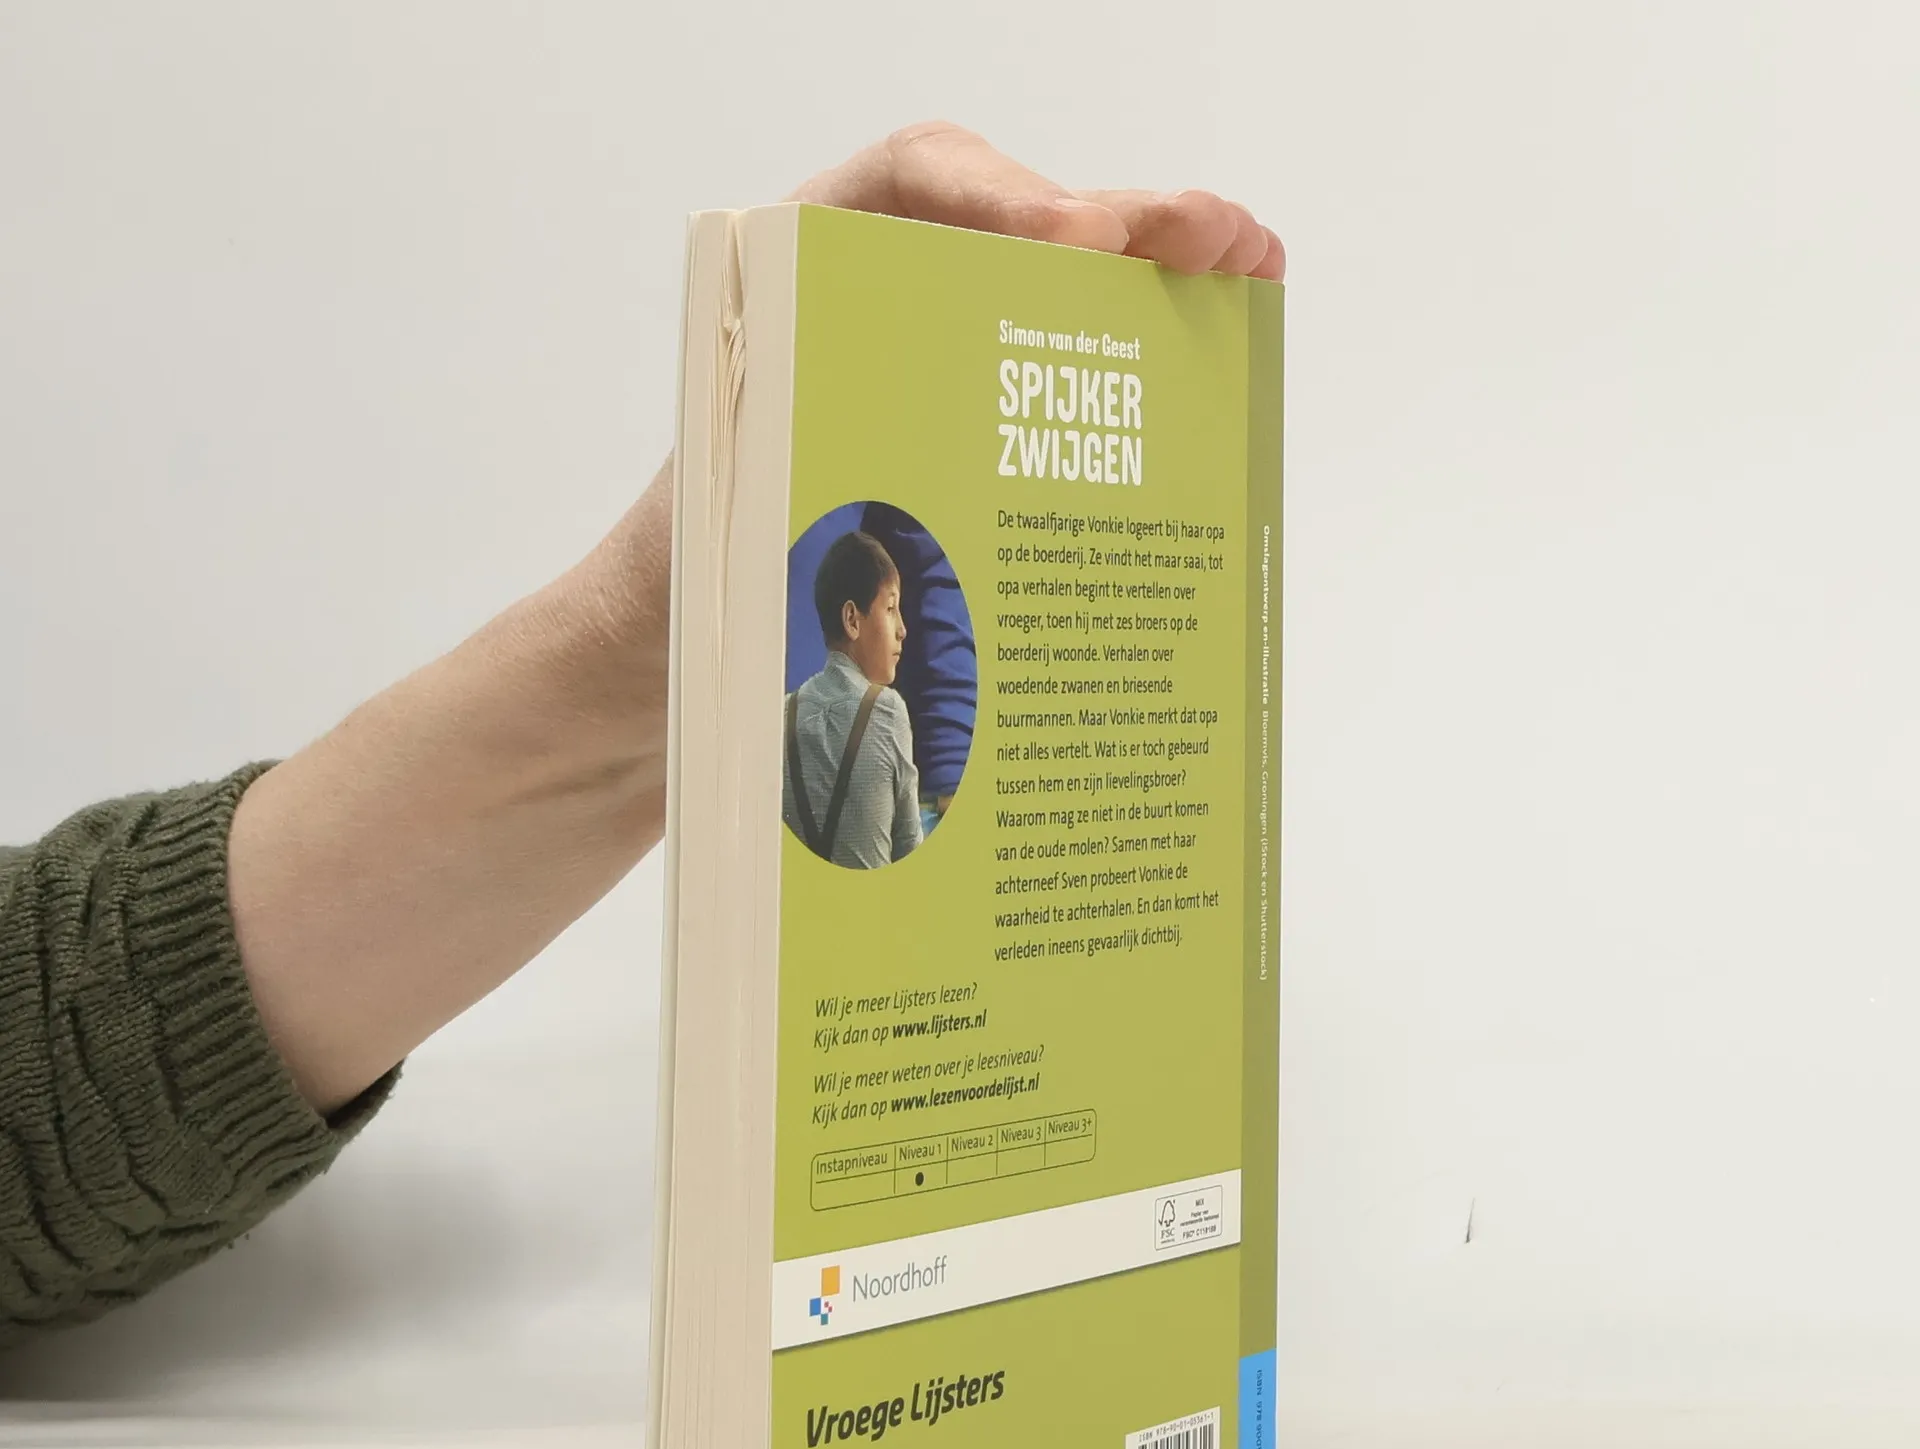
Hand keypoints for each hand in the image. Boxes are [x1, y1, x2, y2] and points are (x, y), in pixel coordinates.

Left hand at [231, 127, 1279, 1116]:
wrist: (637, 690)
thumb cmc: (660, 622)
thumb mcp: (725, 558)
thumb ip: (809, 519)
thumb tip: (929, 523)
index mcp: (782, 313)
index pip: (896, 196)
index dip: (995, 200)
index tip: (1075, 246)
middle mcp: (857, 329)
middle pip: (1005, 238)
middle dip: (1128, 224)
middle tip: (1227, 249)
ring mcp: (909, 386)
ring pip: (1041, 307)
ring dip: (1151, 287)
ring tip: (1249, 284)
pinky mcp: (946, 455)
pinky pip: (1043, 396)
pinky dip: (1125, 383)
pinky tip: (1198, 394)